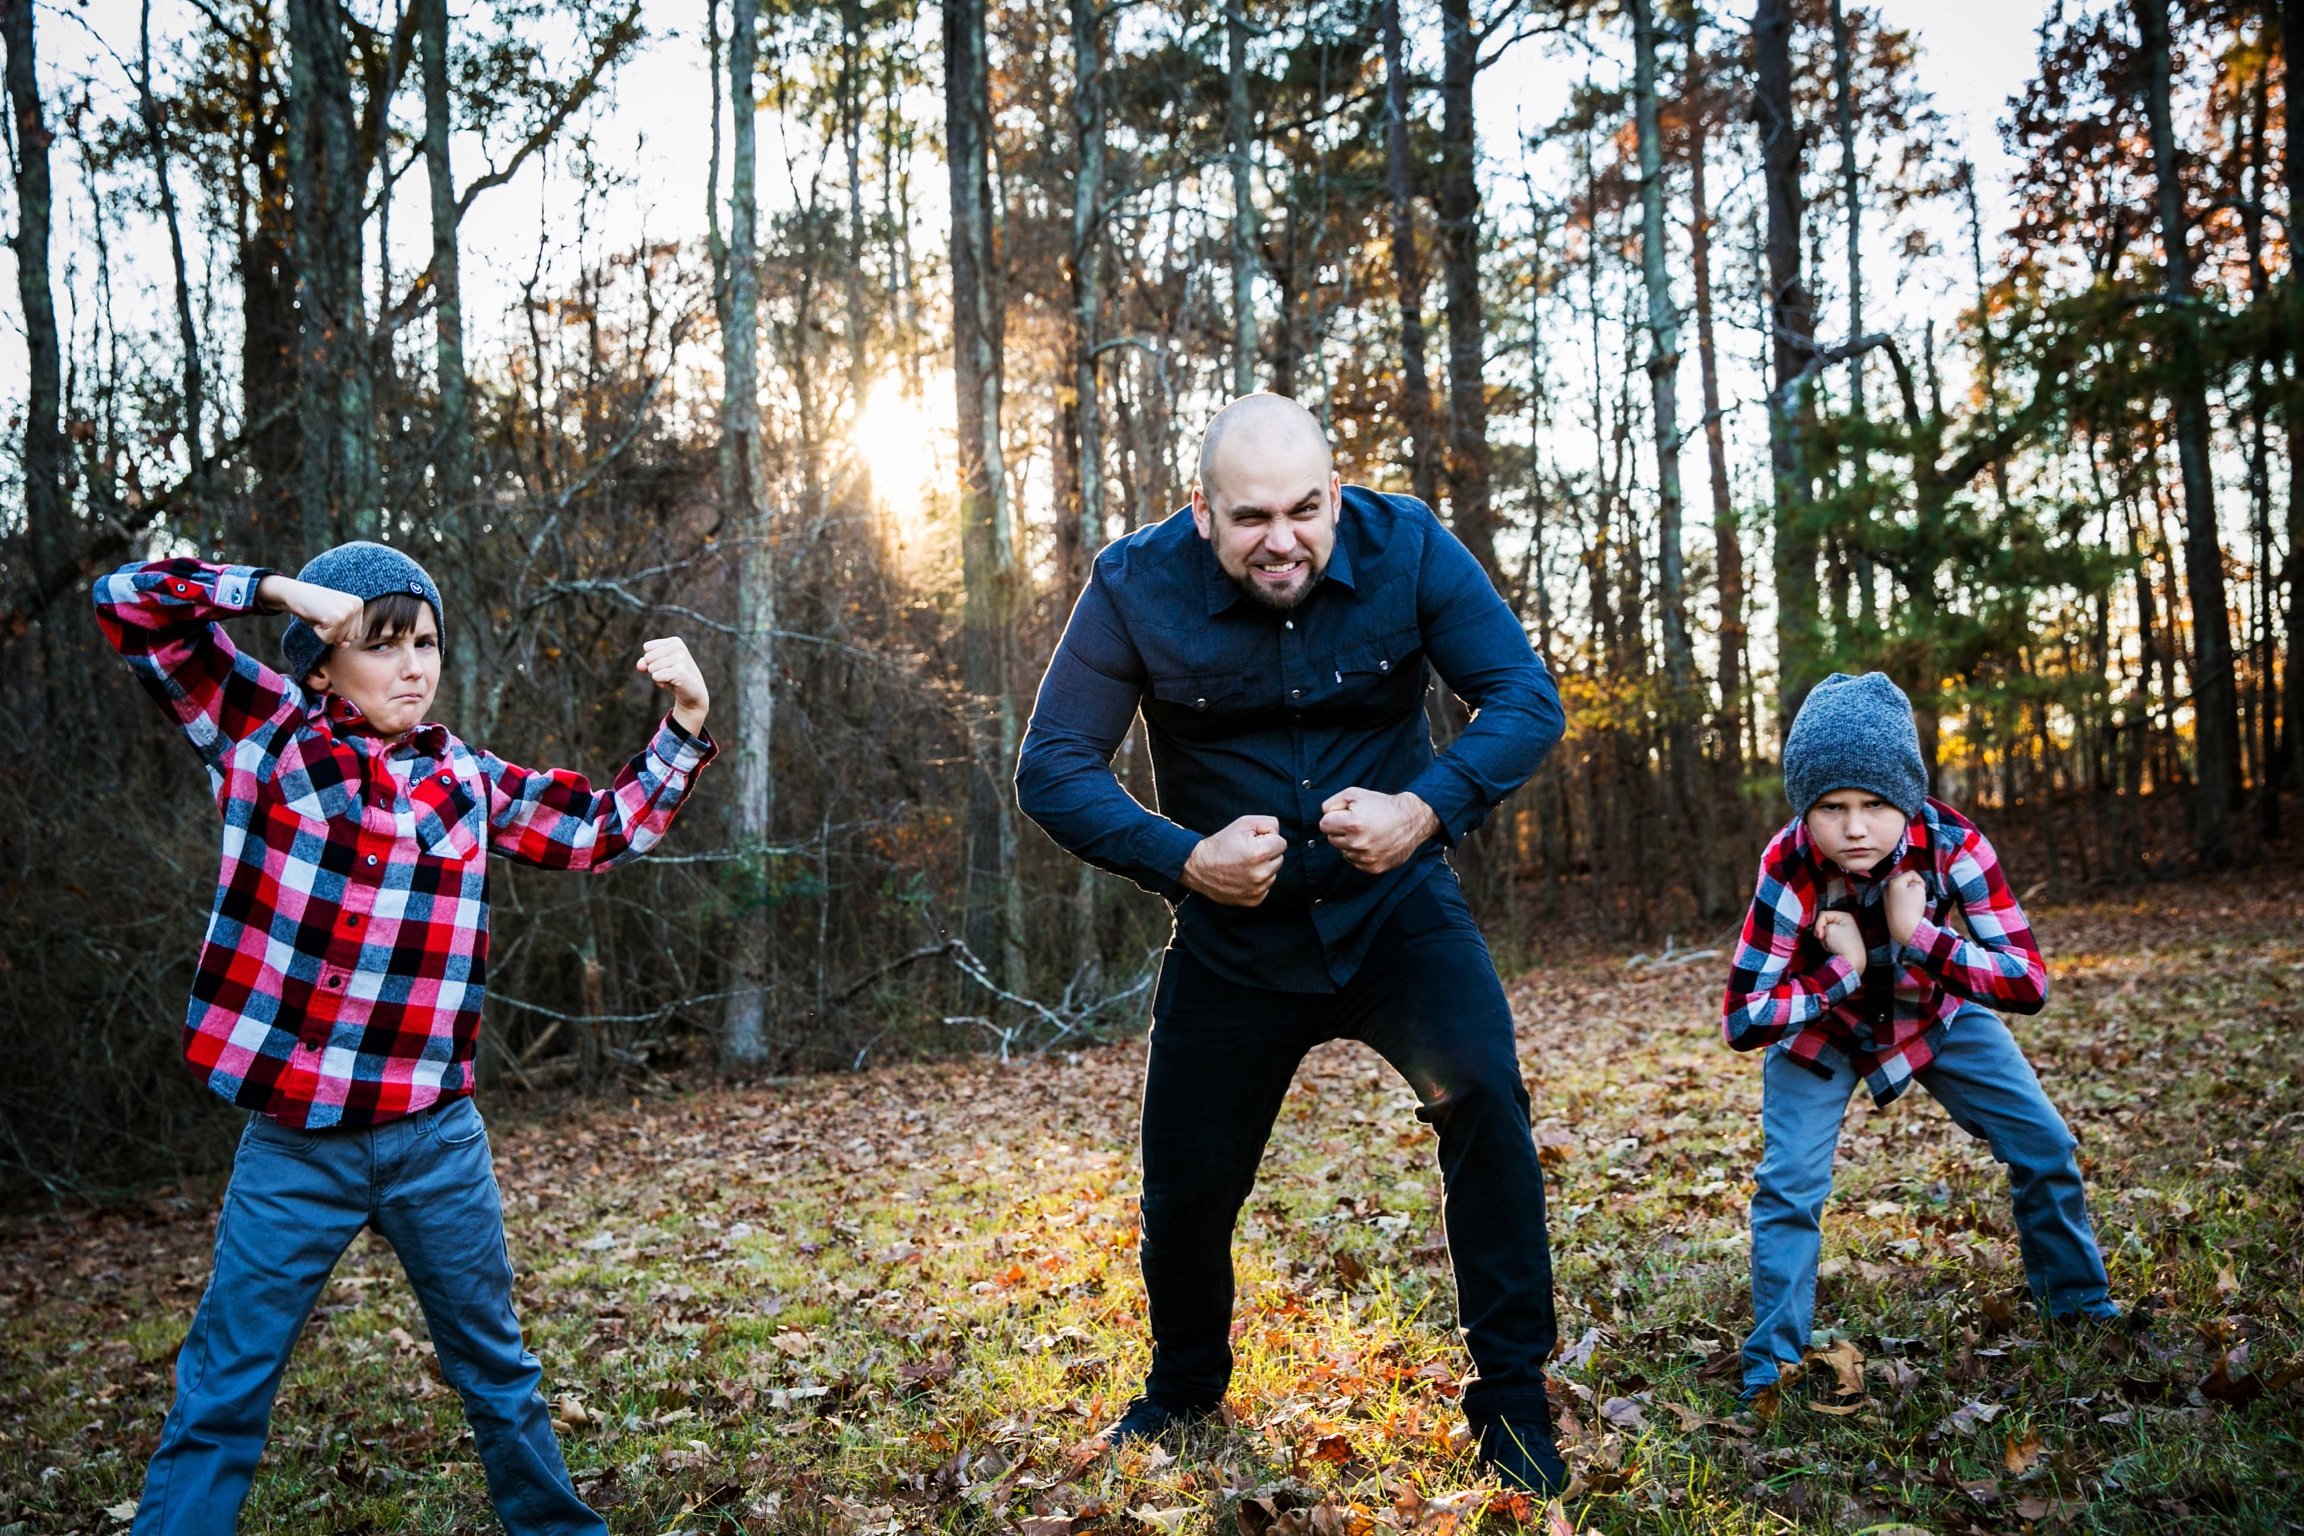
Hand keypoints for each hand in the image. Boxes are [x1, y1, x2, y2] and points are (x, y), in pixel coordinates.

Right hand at [259, 575, 364, 646]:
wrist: (296, 593)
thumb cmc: (314, 606)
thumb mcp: (333, 620)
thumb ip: (343, 634)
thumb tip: (345, 646)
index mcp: (358, 604)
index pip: (356, 633)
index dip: (339, 630)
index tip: (329, 615)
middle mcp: (356, 607)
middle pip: (350, 638)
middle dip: (334, 632)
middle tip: (323, 616)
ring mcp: (347, 612)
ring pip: (340, 640)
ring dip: (326, 633)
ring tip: (320, 616)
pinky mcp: (337, 619)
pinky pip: (328, 639)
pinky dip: (319, 633)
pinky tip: (316, 618)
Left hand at [637, 636, 708, 732]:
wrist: (693, 693)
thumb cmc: (674, 677)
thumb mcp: (657, 666)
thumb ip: (645, 662)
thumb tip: (640, 665)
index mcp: (675, 642)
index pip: (647, 647)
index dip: (652, 659)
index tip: (667, 665)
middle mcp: (679, 647)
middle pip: (648, 657)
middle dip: (654, 669)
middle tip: (670, 674)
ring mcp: (681, 659)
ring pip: (651, 668)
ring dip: (659, 677)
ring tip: (672, 679)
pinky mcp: (680, 672)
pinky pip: (656, 676)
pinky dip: (661, 683)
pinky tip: (674, 684)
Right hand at [1182, 814, 1285, 905]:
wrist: (1198, 867)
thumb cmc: (1221, 844)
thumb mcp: (1243, 823)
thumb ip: (1268, 823)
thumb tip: (1279, 834)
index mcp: (1260, 853)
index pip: (1282, 843)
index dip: (1268, 839)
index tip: (1253, 841)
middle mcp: (1261, 874)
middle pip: (1279, 859)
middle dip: (1267, 854)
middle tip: (1247, 852)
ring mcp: (1258, 889)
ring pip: (1273, 874)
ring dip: (1263, 868)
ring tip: (1243, 865)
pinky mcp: (1254, 900)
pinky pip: (1266, 887)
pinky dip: (1257, 882)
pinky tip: (1242, 877)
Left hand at [1317, 787, 1438, 874]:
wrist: (1412, 819)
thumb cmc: (1383, 805)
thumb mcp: (1355, 794)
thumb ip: (1332, 803)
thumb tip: (1323, 815)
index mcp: (1352, 823)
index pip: (1324, 825)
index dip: (1334, 818)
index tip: (1345, 815)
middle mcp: (1358, 843)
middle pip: (1332, 839)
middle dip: (1341, 830)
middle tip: (1358, 823)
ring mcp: (1366, 858)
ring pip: (1344, 851)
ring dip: (1351, 843)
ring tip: (1368, 833)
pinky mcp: (1374, 868)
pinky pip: (1356, 862)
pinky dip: (1361, 854)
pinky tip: (1373, 843)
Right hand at [1812, 909, 1866, 969]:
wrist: (1851, 961)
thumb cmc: (1845, 945)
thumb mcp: (1830, 929)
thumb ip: (1822, 924)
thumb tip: (1820, 929)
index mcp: (1845, 916)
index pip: (1823, 915)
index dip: (1819, 924)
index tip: (1821, 934)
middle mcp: (1845, 923)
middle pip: (1823, 924)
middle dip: (1821, 932)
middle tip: (1826, 938)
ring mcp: (1842, 933)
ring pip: (1824, 932)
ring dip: (1824, 939)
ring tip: (1831, 944)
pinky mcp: (1840, 941)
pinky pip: (1828, 939)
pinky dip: (1827, 944)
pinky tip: (1832, 947)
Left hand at [1883, 870, 1927, 946]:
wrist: (1905, 928)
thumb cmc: (1912, 907)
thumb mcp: (1919, 889)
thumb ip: (1916, 882)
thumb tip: (1911, 886)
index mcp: (1893, 882)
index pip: (1911, 873)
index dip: (1920, 881)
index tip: (1922, 890)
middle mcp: (1886, 888)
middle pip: (1905, 881)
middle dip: (1913, 886)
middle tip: (1917, 896)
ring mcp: (1886, 898)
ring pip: (1902, 890)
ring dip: (1909, 894)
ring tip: (1912, 904)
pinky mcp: (1888, 907)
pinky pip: (1899, 899)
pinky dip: (1904, 901)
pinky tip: (1907, 909)